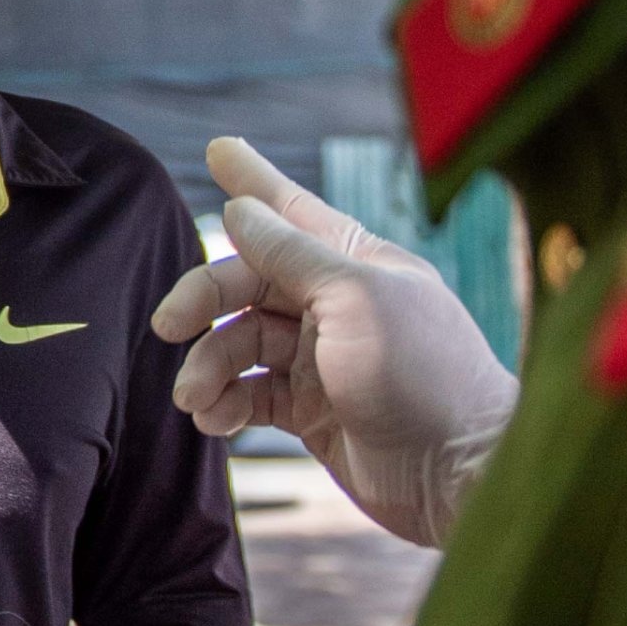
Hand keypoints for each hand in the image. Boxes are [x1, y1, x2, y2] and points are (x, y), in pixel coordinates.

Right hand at [146, 135, 516, 548]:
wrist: (459, 476)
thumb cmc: (423, 375)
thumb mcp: (355, 299)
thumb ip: (291, 254)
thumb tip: (238, 209)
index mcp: (355, 264)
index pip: (292, 211)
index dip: (253, 180)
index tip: (218, 149)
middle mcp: (336, 306)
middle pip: (248, 283)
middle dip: (204, 300)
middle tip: (167, 327)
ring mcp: (322, 361)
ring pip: (241, 343)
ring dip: (208, 366)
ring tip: (193, 398)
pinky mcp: (312, 412)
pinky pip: (251, 395)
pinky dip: (226, 404)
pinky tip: (214, 421)